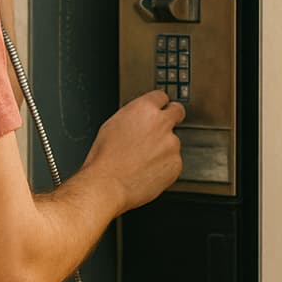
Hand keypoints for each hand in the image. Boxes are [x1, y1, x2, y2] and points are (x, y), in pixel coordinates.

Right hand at [82, 90, 186, 210]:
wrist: (107, 184)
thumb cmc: (104, 158)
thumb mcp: (112, 125)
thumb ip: (133, 116)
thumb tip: (139, 119)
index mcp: (144, 109)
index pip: (161, 96)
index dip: (159, 105)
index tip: (159, 109)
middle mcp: (162, 123)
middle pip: (177, 112)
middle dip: (172, 117)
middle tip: (162, 128)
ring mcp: (172, 144)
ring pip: (173, 141)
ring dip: (163, 148)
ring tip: (142, 160)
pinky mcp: (176, 164)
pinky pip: (173, 162)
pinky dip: (164, 166)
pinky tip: (147, 171)